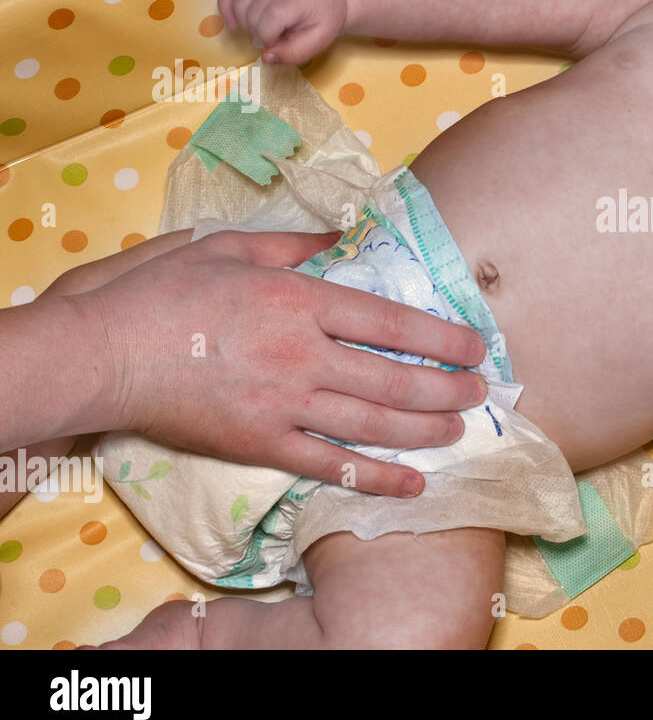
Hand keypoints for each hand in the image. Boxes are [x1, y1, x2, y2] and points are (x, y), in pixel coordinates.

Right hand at [63, 229, 488, 497]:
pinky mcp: (262, 445)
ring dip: (424, 429)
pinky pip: (332, 466)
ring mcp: (284, 405)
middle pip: (393, 377)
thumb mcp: (229, 247)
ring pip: (373, 423)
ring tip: (460, 430)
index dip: (440, 336)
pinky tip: (413, 483)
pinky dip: (376, 477)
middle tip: (481, 392)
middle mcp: (303, 355)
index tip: (474, 346)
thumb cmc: (163, 294)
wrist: (104, 354)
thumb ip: (293, 244)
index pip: (389, 320)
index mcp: (299, 300)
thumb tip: (340, 236)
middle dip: (446, 388)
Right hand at [217, 0, 346, 64]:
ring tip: (262, 24)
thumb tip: (265, 57)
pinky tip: (234, 20)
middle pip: (250, 14)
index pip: (267, 23)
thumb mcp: (318, 41)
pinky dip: (226, 5)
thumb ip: (293, 53)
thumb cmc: (323, 17)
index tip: (279, 41)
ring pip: (236, 3)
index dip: (268, 39)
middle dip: (258, 31)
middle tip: (275, 33)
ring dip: (244, 21)